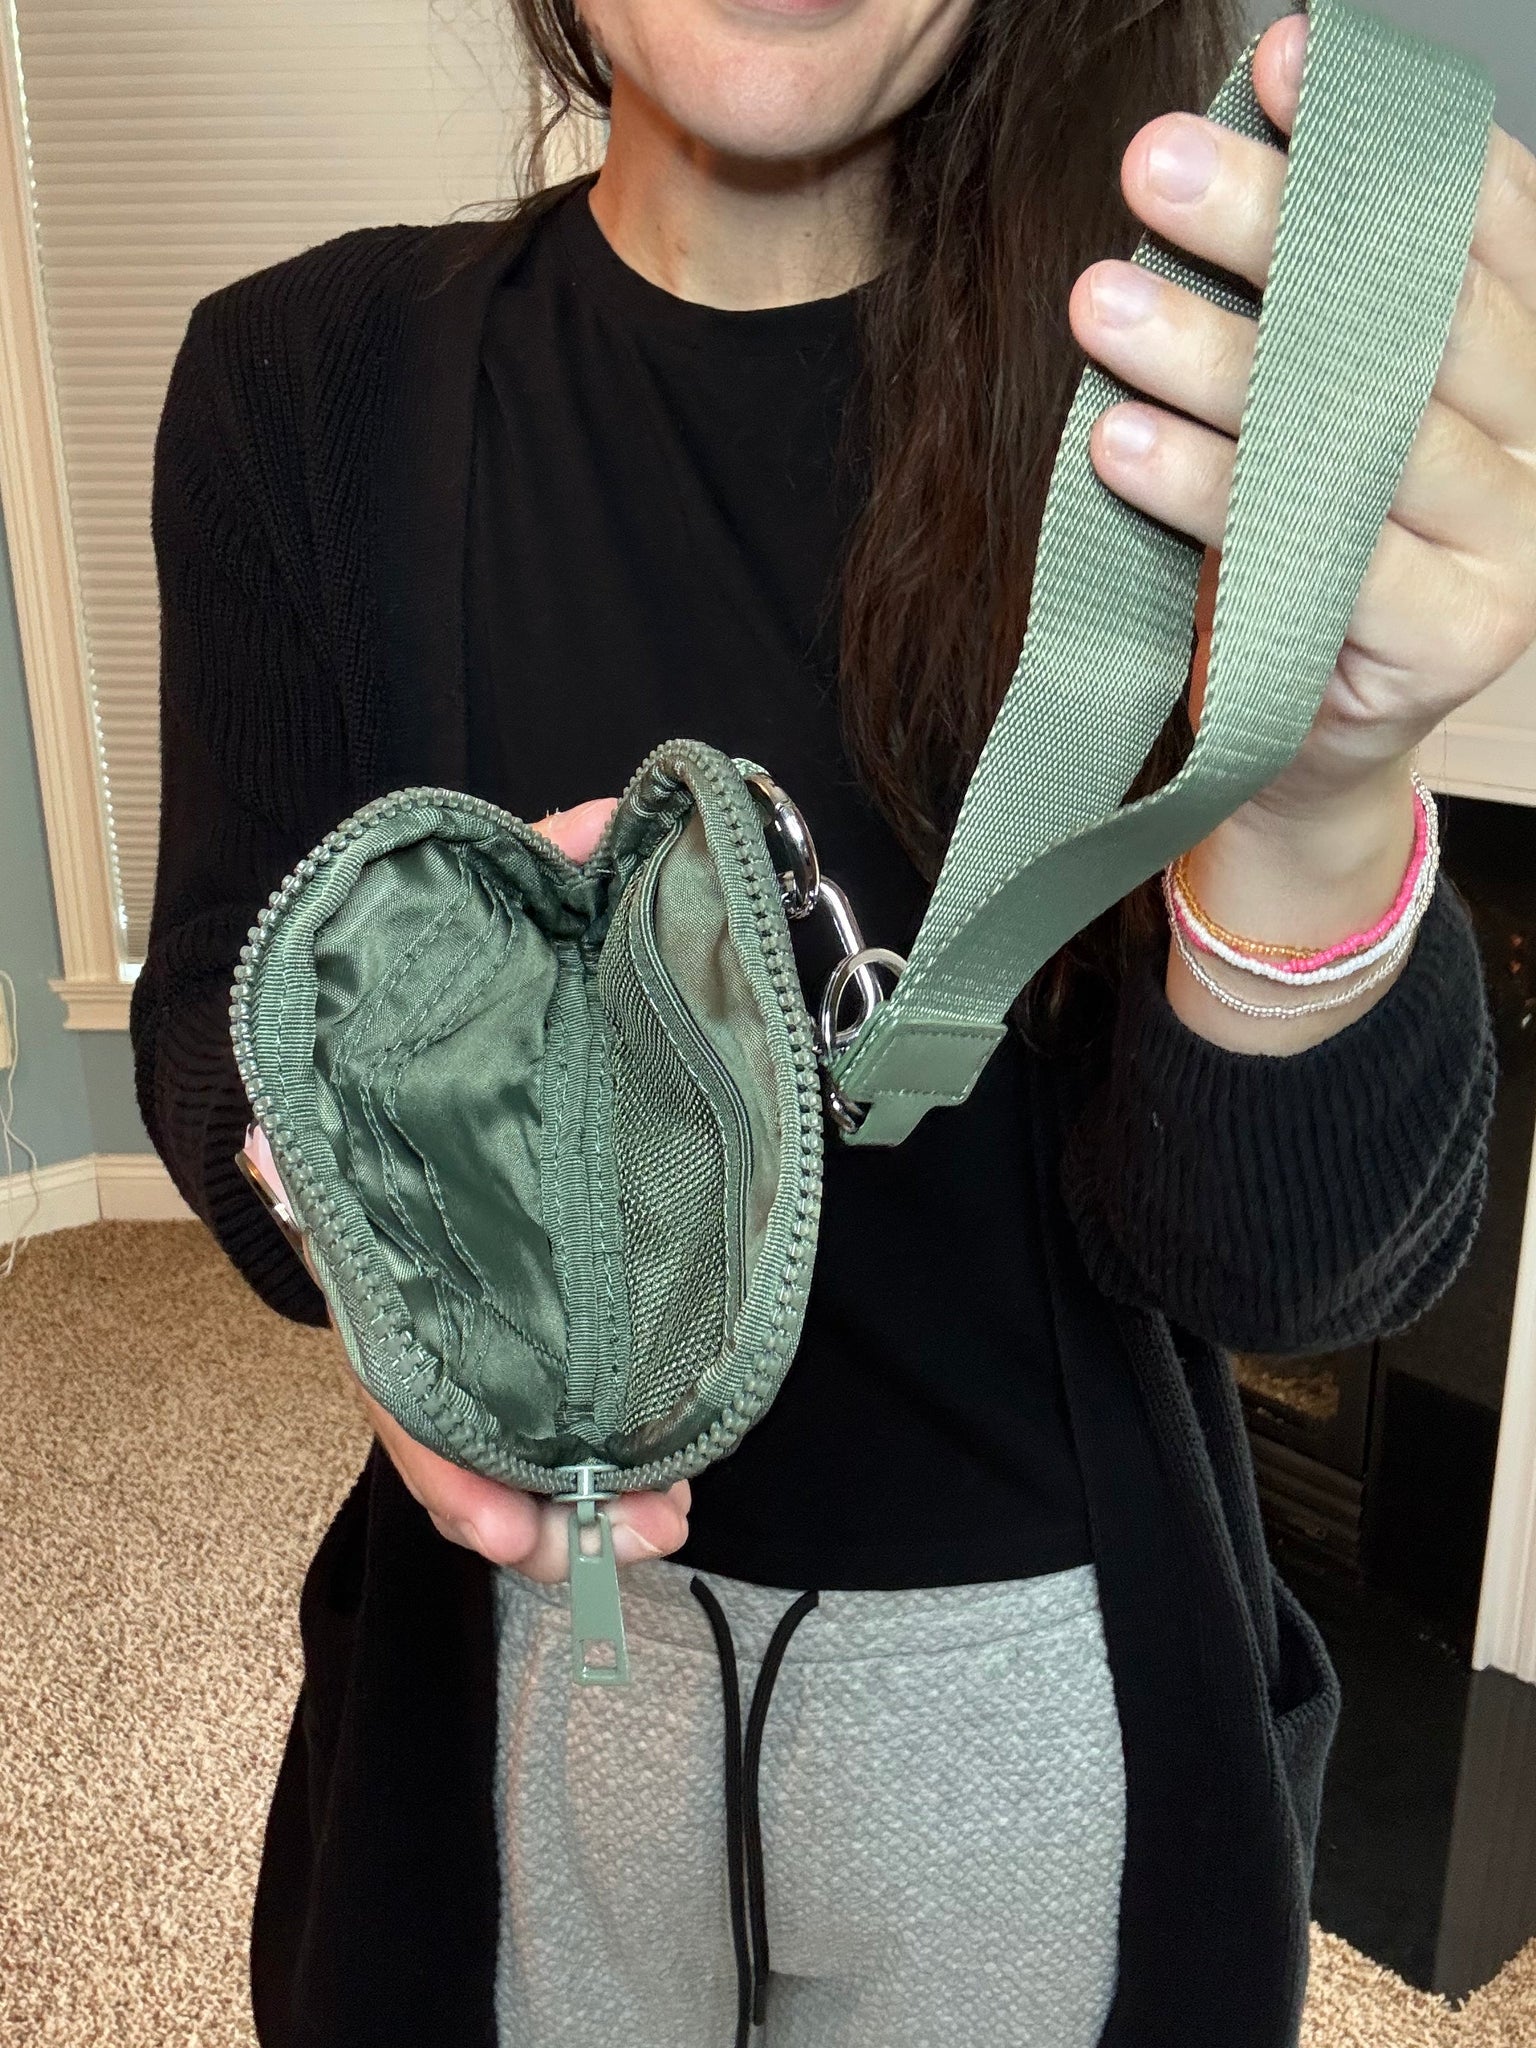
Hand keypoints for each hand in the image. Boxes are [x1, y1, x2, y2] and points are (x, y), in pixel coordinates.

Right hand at [336, 794, 692, 1583]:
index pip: (389, 1344)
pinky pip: (541, 1393)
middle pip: (442, 1418)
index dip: (437, 1444)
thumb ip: (541, 866)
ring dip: (572, 1497)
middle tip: (625, 1540)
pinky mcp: (522, 1294)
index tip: (500, 1513)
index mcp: (384, 1189)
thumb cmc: (452, 962)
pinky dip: (595, 1452)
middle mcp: (412, 1256)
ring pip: (493, 1423)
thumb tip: (595, 826)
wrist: (431, 987)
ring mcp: (466, 1284)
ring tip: (663, 1532)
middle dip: (521, 1500)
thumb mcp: (492, 910)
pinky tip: (665, 1488)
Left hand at [1069, 11, 1535, 823]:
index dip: (1379, 138)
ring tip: (1098, 303)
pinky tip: (1122, 445)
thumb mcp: (1289, 424)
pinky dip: (1211, 494)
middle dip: (1276, 224)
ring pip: (1366, 430)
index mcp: (1516, 370)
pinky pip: (1323, 551)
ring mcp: (1511, 548)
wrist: (1286, 750)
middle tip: (1152, 166)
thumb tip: (1217, 147)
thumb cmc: (1281, 567)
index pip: (1479, 224)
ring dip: (1218, 358)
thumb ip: (1291, 314)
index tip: (1278, 62)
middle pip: (1414, 311)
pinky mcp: (1455, 641)